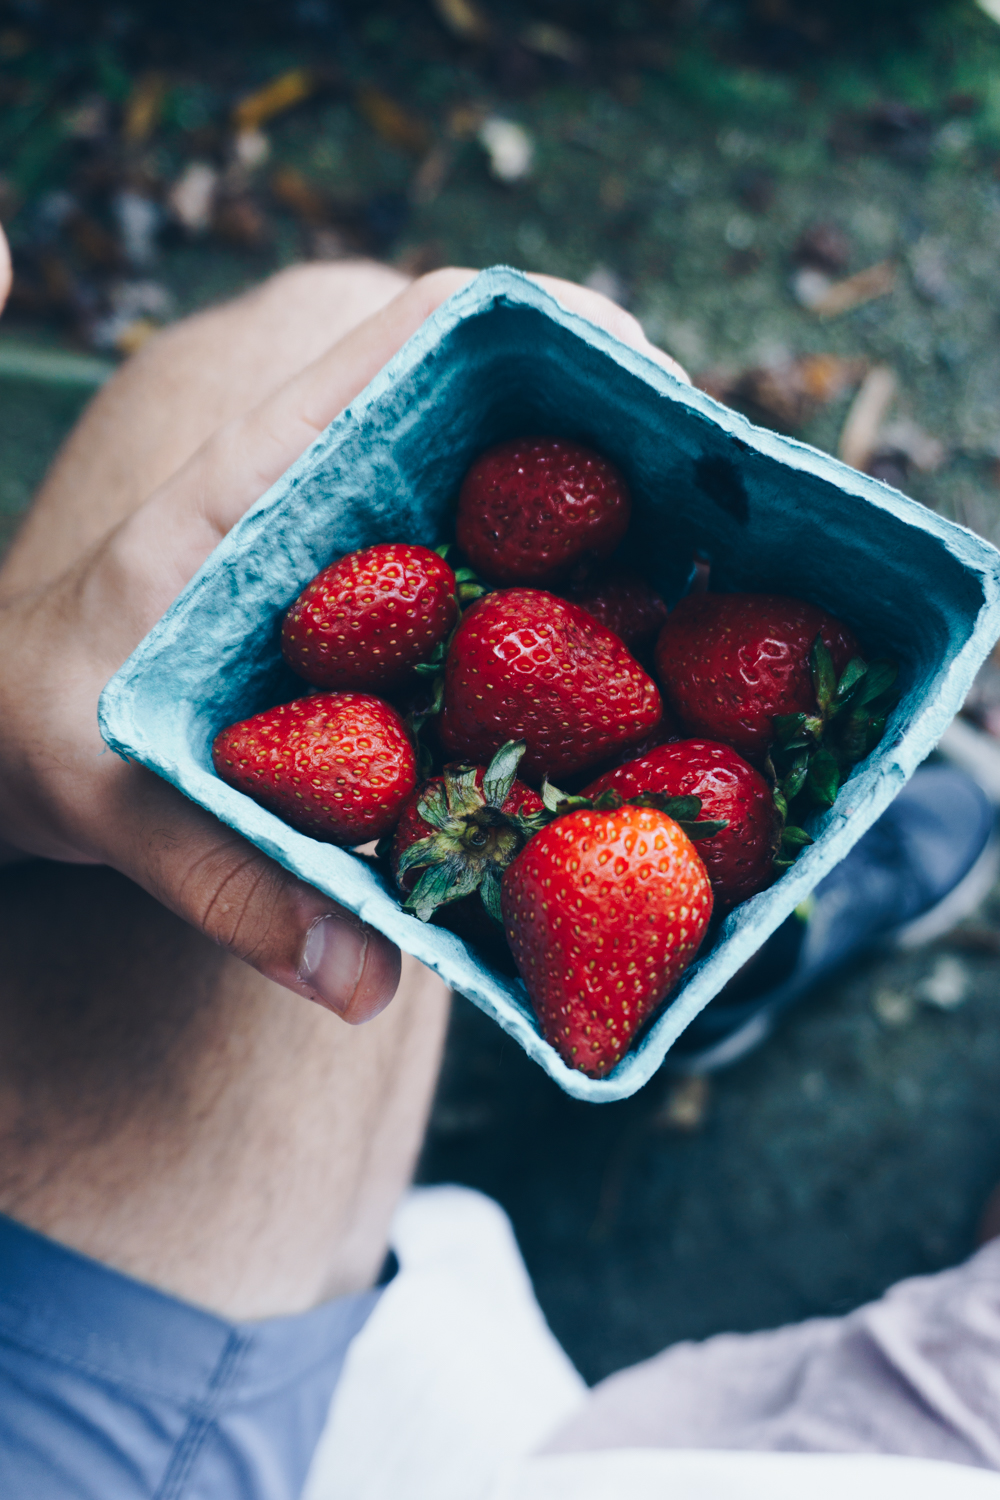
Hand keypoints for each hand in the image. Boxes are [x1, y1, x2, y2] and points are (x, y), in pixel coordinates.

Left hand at [0, 240, 685, 1023]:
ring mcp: (357, 552)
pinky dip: (566, 606)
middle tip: (722, 503)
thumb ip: (227, 884)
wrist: (7, 723)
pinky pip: (487, 588)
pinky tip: (633, 669)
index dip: (530, 330)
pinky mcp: (375, 614)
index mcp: (248, 485)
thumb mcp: (107, 802)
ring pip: (504, 497)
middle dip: (611, 434)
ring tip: (713, 581)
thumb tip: (363, 982)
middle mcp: (321, 498)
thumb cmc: (40, 729)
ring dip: (607, 521)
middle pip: (489, 409)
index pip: (398, 343)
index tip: (641, 377)